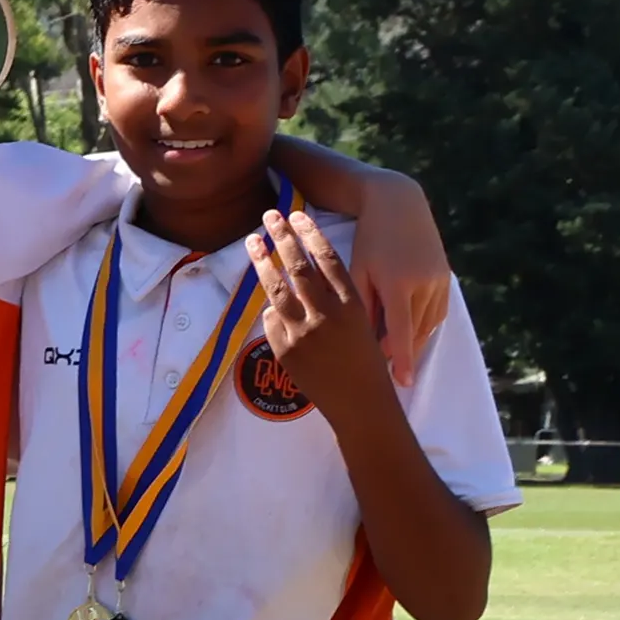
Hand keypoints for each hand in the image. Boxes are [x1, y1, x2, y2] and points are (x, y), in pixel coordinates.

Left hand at [246, 206, 388, 412]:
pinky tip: (269, 299)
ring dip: (262, 261)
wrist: (361, 405)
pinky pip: (271, 320)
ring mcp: (303, 333)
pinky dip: (271, 309)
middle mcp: (326, 315)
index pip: (327, 258)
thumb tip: (310, 280)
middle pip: (298, 266)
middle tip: (269, 215)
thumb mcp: (362, 324)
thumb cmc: (368, 363)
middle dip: (281, 237)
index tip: (297, 214)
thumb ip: (337, 300)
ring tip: (251, 241)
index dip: (310, 233)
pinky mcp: (286, 350)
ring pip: (276, 289)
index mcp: (352, 304)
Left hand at [342, 172, 451, 387]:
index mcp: (397, 283)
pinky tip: (411, 337)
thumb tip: (359, 337)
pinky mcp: (446, 277)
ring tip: (395, 358)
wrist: (399, 204)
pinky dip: (424, 327)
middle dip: (402, 354)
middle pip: (415, 332)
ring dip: (413, 342)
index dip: (402, 360)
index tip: (401, 383)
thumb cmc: (368, 238)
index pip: (400, 331)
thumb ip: (359, 302)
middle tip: (386, 373)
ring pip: (427, 323)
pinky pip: (436, 312)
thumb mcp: (358, 269)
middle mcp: (423, 284)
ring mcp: (438, 280)